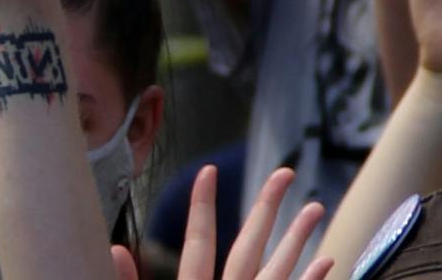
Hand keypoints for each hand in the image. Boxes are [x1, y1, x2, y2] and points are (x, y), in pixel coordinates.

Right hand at [111, 165, 331, 279]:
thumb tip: (114, 247)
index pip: (198, 245)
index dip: (201, 207)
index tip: (207, 172)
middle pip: (247, 250)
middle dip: (266, 209)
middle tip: (285, 173)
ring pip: (277, 272)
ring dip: (297, 238)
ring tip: (315, 207)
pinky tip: (327, 259)